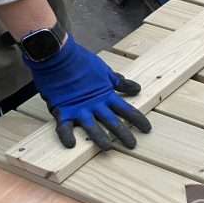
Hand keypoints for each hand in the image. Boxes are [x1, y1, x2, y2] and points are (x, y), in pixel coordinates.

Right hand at [23, 35, 151, 149]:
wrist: (56, 54)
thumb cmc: (81, 61)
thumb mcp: (105, 71)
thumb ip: (120, 83)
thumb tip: (136, 89)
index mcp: (106, 95)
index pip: (127, 110)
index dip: (138, 120)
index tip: (147, 129)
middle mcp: (95, 104)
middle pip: (112, 122)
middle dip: (124, 134)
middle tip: (132, 145)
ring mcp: (78, 108)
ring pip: (92, 127)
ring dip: (100, 138)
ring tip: (107, 148)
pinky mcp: (62, 110)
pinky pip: (63, 126)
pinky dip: (66, 136)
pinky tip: (71, 145)